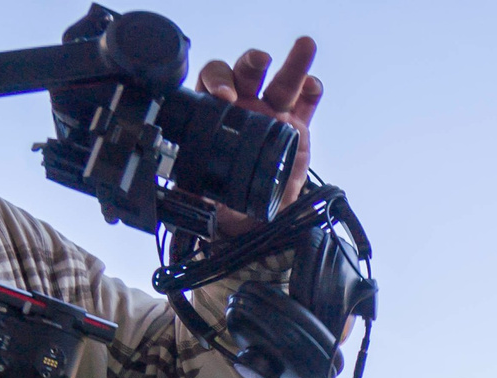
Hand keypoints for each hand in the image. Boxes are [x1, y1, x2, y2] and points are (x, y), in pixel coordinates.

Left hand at [197, 38, 323, 230]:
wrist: (250, 213)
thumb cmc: (222, 194)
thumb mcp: (201, 190)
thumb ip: (191, 189)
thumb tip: (182, 199)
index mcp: (216, 112)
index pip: (213, 82)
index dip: (218, 82)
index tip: (224, 97)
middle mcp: (244, 106)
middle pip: (246, 73)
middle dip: (251, 63)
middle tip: (259, 61)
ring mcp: (272, 114)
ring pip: (282, 83)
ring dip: (293, 64)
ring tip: (304, 47)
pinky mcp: (297, 127)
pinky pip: (306, 105)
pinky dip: (312, 92)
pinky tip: (314, 86)